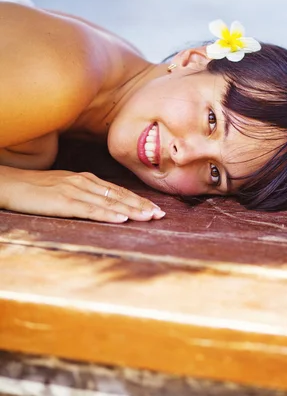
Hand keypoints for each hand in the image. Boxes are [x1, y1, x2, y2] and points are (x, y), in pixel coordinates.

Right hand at [0, 166, 165, 222]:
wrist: (10, 184)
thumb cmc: (35, 188)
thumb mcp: (64, 188)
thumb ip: (83, 194)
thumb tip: (102, 204)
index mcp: (86, 179)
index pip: (118, 191)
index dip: (138, 200)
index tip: (155, 208)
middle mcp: (84, 182)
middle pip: (119, 195)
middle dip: (141, 205)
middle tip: (161, 215)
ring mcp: (75, 190)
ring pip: (109, 202)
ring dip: (131, 210)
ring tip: (149, 217)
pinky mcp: (63, 201)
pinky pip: (90, 209)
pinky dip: (108, 214)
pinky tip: (121, 219)